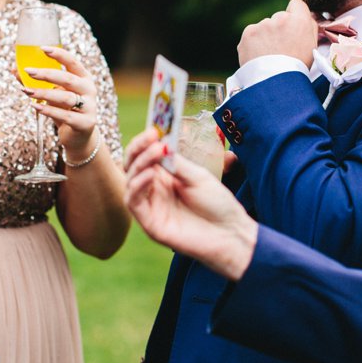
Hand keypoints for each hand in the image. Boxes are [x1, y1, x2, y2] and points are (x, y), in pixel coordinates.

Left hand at [20, 46, 102, 160]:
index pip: (73, 62)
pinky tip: (35, 106)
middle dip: (47, 74)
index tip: (42, 48)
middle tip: (28, 71)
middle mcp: (89, 90)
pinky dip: (49, 110)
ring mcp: (89, 107)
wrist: (79, 136)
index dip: (59, 55)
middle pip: (68, 79)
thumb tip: (14, 69)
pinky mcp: (85, 123)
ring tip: (26, 91)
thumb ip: (38, 83)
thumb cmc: (64, 110)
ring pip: (66, 97)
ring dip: (44, 93)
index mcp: (84, 79)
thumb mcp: (52, 94)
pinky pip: (65, 115)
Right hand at [122, 130, 257, 279]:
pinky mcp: (149, 223)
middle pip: (133, 165)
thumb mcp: (198, 177)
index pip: (145, 155)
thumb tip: (158, 144)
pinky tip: (150, 175)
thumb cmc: (217, 205)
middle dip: (139, 148)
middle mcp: (154, 190)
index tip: (154, 128)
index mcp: (166, 176)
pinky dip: (138, 185)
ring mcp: (150, 206)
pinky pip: (133, 202)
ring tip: (156, 151)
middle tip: (151, 136)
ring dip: (140, 163)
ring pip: (130, 181)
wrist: (230, 234)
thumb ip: (176, 163)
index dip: (145, 142)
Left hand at [237, 0, 319, 66]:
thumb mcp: (312, 47)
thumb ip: (310, 27)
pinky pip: (253, 33)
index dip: (295, 14)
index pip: (297, 4)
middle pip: (279, 17)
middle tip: (281, 47)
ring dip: (266, 36)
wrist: (274, 83)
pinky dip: (254, 43)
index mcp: (300, 21)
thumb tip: (307, 16)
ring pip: (265, 26)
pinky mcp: (248, 32)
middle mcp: (281, 18)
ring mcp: (263, 25)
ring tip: (269, 55)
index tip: (293, 25)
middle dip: (280, 28)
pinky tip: (259, 55)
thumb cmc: (296, 67)